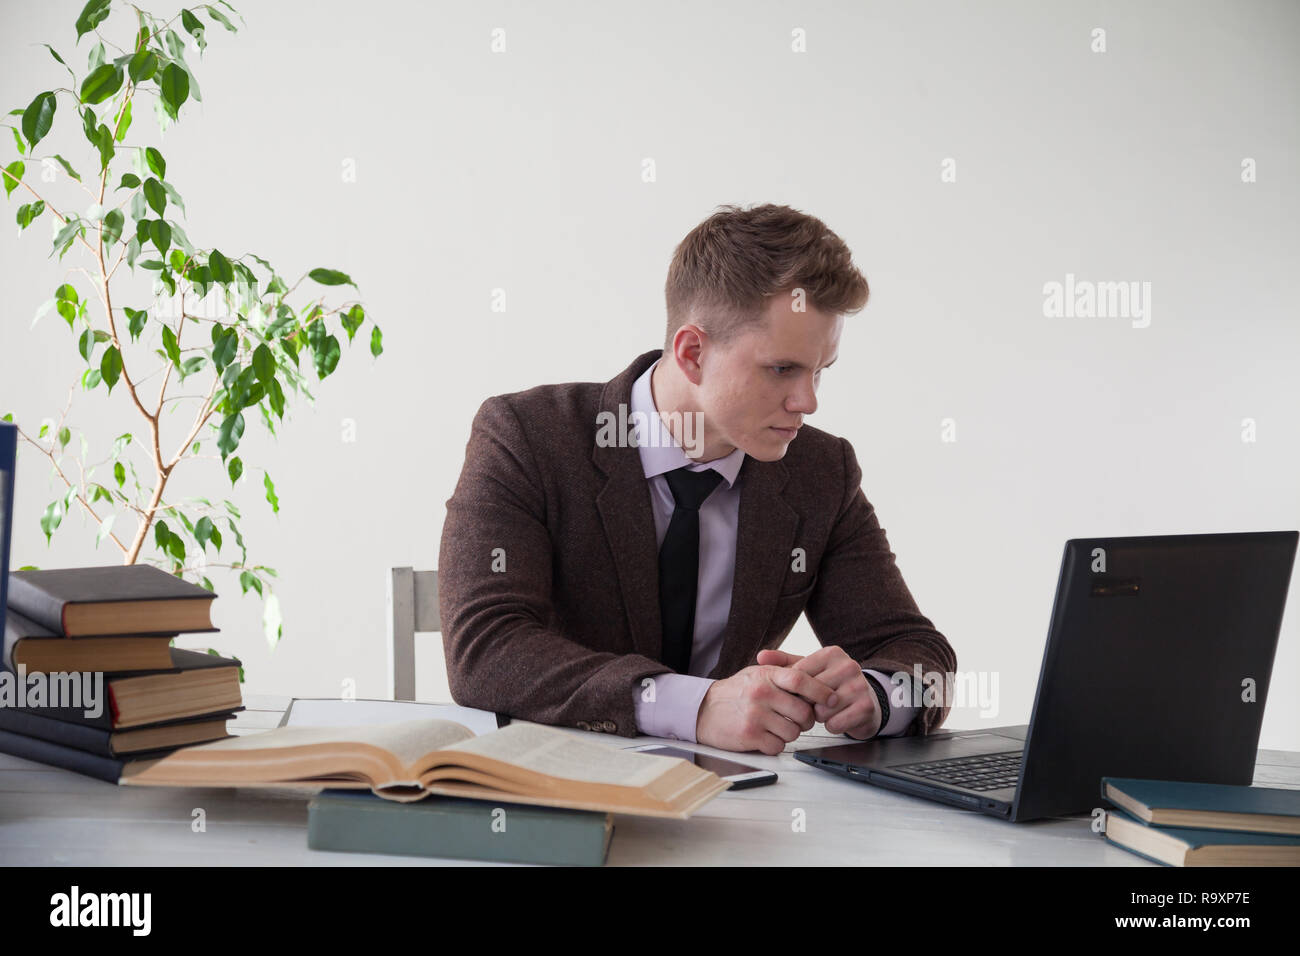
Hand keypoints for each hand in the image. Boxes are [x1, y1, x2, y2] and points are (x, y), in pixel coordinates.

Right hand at [695, 663, 838, 755]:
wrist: (702, 710)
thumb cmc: (735, 692)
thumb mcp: (757, 674)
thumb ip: (783, 674)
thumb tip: (817, 681)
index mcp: (766, 675)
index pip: (801, 679)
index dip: (821, 690)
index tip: (832, 698)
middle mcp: (761, 693)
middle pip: (803, 711)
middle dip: (807, 720)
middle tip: (799, 719)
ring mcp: (755, 715)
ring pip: (793, 732)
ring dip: (790, 733)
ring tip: (777, 727)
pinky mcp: (749, 735)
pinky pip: (778, 746)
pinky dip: (776, 745)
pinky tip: (765, 736)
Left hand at [755, 646, 881, 739]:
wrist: (862, 703)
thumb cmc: (830, 686)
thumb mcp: (808, 670)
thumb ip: (784, 663)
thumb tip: (760, 656)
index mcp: (831, 653)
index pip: (800, 674)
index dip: (794, 690)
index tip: (795, 695)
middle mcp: (848, 665)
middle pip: (811, 693)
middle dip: (807, 704)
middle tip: (811, 705)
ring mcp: (860, 685)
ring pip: (823, 710)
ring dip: (819, 716)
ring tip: (825, 711)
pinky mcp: (866, 706)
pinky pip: (836, 723)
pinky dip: (832, 726)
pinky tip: (836, 719)